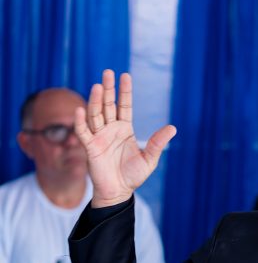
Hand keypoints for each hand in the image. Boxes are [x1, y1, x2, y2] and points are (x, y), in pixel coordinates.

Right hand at [74, 69, 175, 207]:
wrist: (119, 191)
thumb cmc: (133, 175)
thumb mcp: (149, 158)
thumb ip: (157, 142)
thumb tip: (173, 128)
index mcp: (125, 129)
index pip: (124, 106)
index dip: (124, 91)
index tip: (125, 75)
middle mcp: (111, 129)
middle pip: (108, 105)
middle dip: (108, 89)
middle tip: (107, 72)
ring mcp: (99, 137)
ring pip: (95, 114)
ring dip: (96, 100)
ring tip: (98, 85)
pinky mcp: (90, 147)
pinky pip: (83, 132)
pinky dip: (80, 121)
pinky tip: (80, 109)